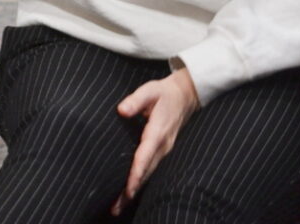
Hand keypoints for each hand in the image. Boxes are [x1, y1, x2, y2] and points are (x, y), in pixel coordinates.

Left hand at [110, 67, 199, 215]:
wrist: (184, 96)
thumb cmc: (163, 93)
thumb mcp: (149, 90)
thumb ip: (135, 100)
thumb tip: (121, 110)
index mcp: (158, 132)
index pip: (145, 156)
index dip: (136, 173)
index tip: (128, 189)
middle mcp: (162, 147)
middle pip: (146, 173)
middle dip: (131, 191)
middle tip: (115, 208)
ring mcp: (164, 151)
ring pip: (148, 175)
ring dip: (134, 191)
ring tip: (118, 206)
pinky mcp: (162, 152)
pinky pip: (150, 170)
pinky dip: (140, 182)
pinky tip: (130, 192)